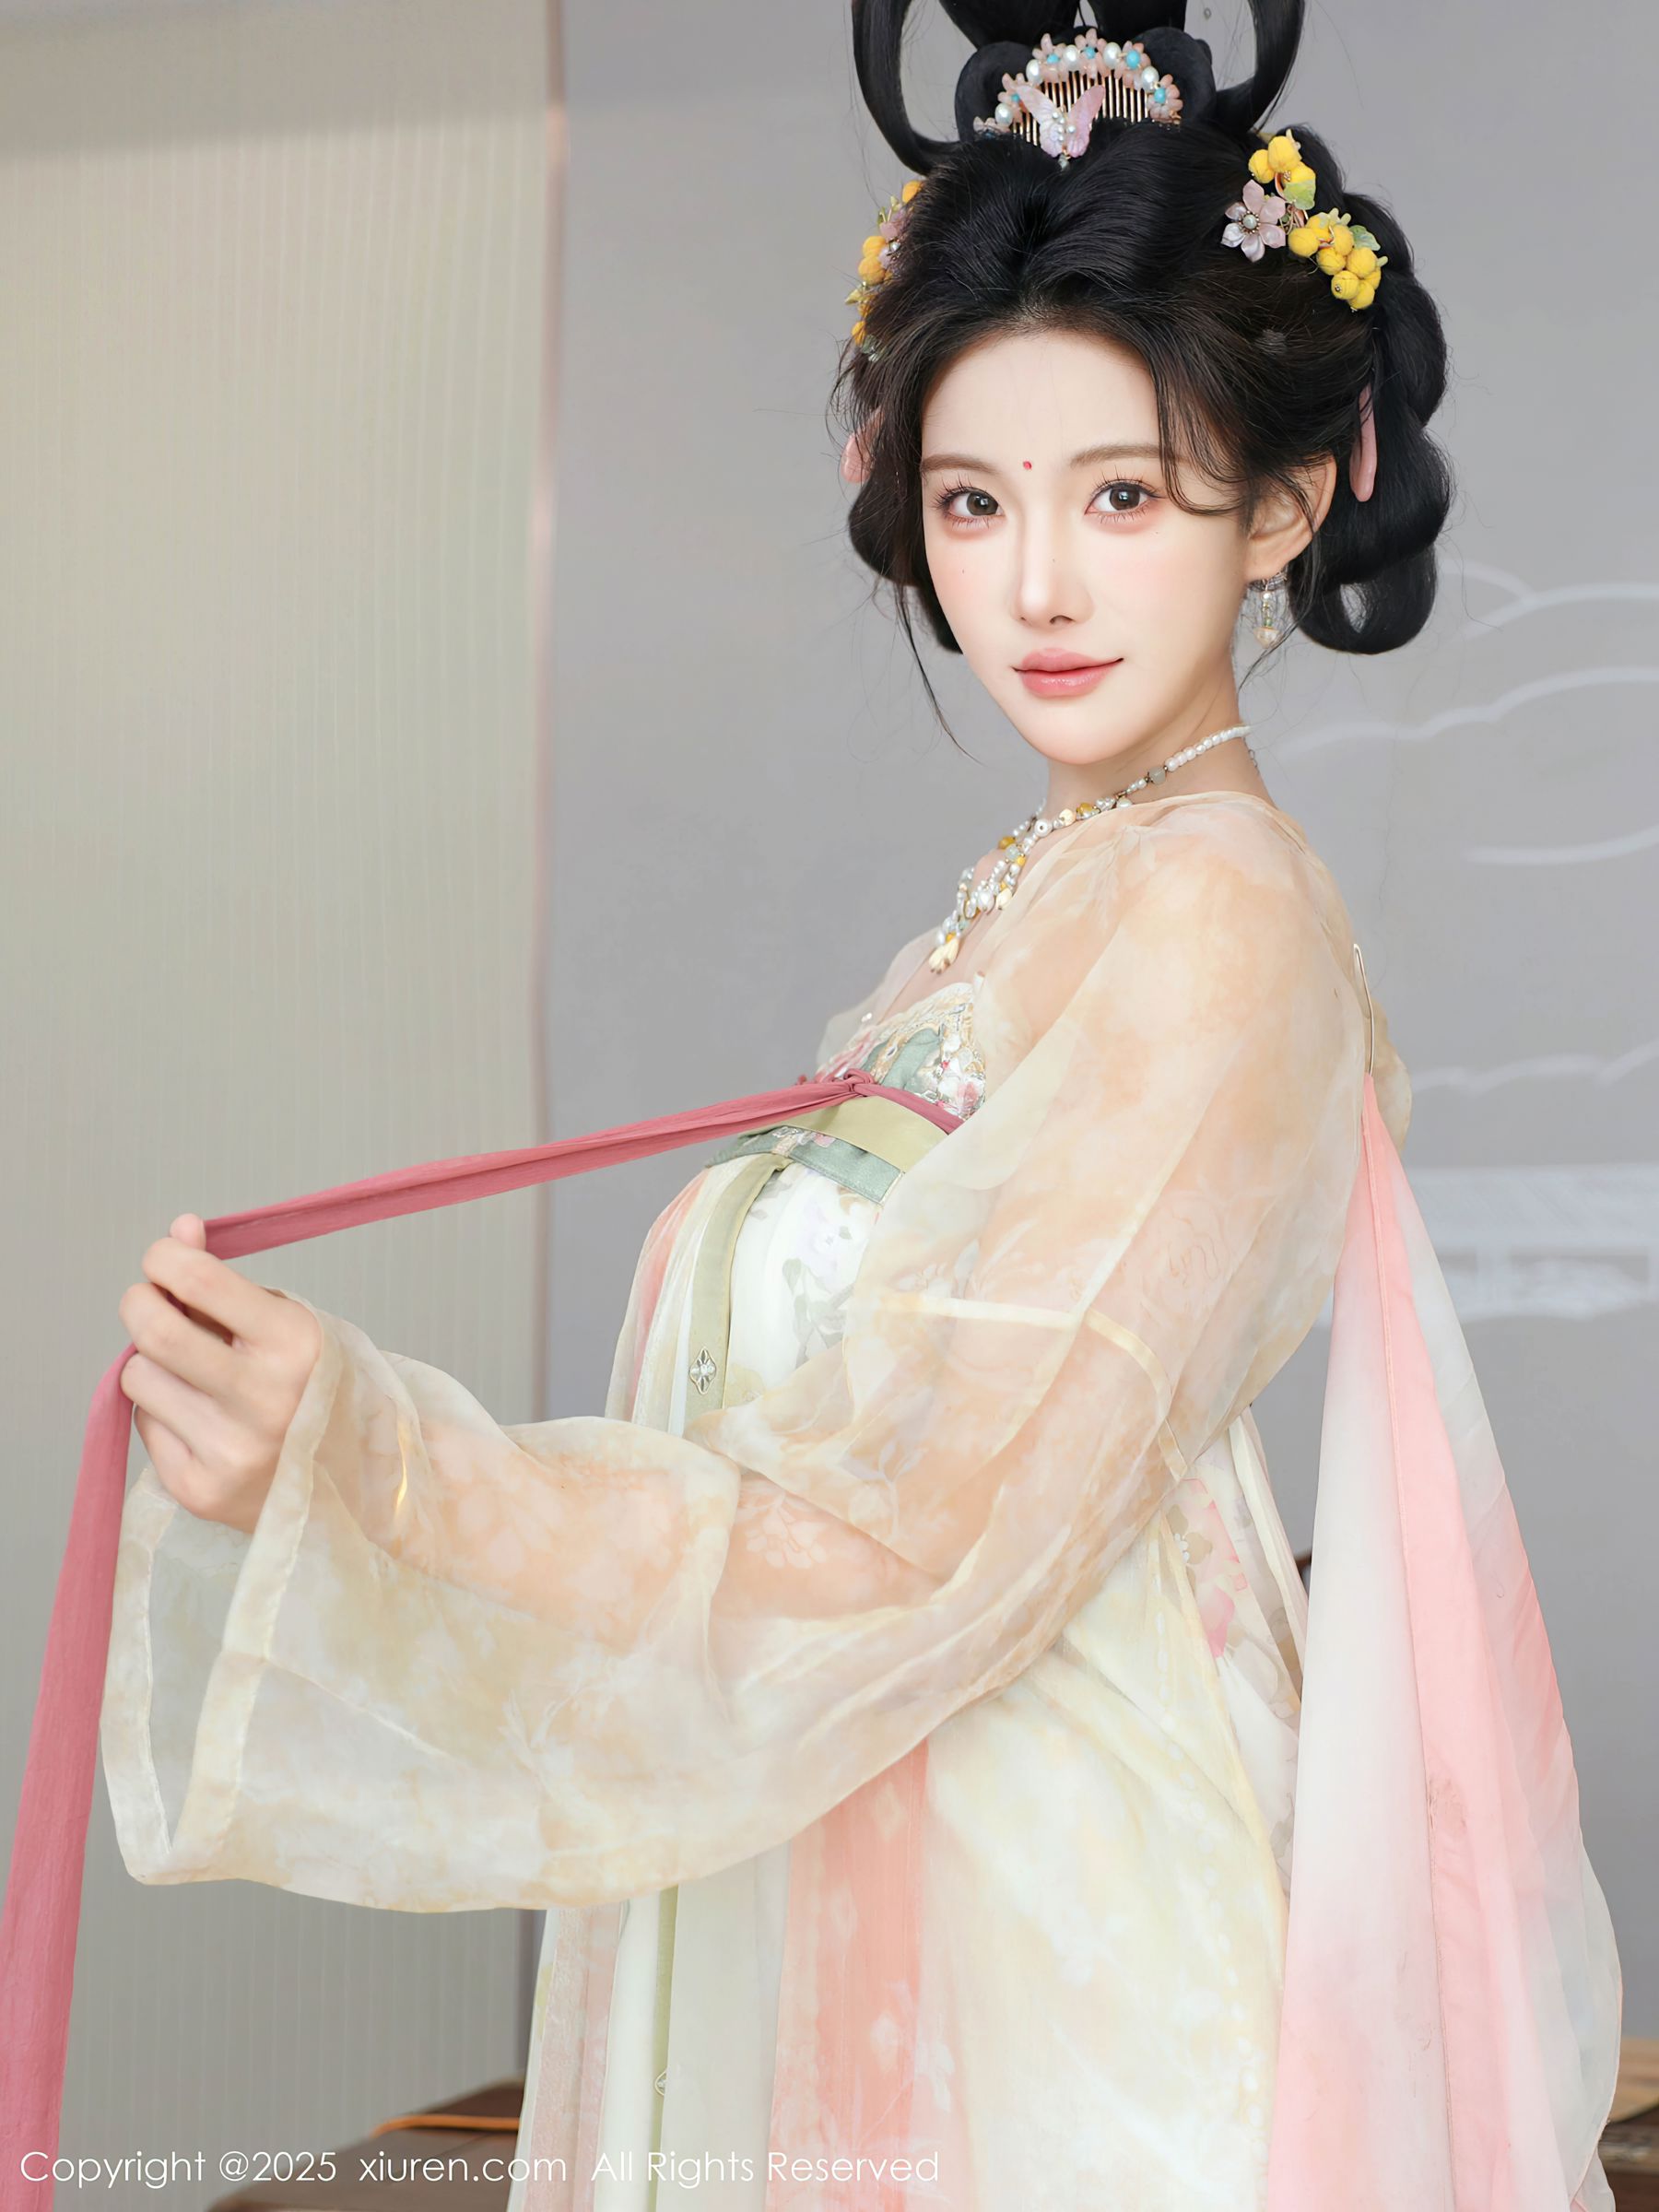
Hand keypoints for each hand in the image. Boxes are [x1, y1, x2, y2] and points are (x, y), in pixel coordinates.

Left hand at [117, 1214, 322, 1535]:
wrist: (355, 1484)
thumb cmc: (315, 1387)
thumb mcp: (289, 1322)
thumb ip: (225, 1280)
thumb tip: (179, 1230)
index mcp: (295, 1344)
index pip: (199, 1281)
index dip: (166, 1259)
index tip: (164, 1260)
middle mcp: (264, 1399)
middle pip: (155, 1333)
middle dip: (140, 1305)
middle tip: (150, 1303)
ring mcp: (230, 1450)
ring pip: (139, 1379)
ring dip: (153, 1365)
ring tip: (192, 1375)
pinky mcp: (200, 1490)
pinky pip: (144, 1426)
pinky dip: (162, 1412)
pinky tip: (201, 1419)